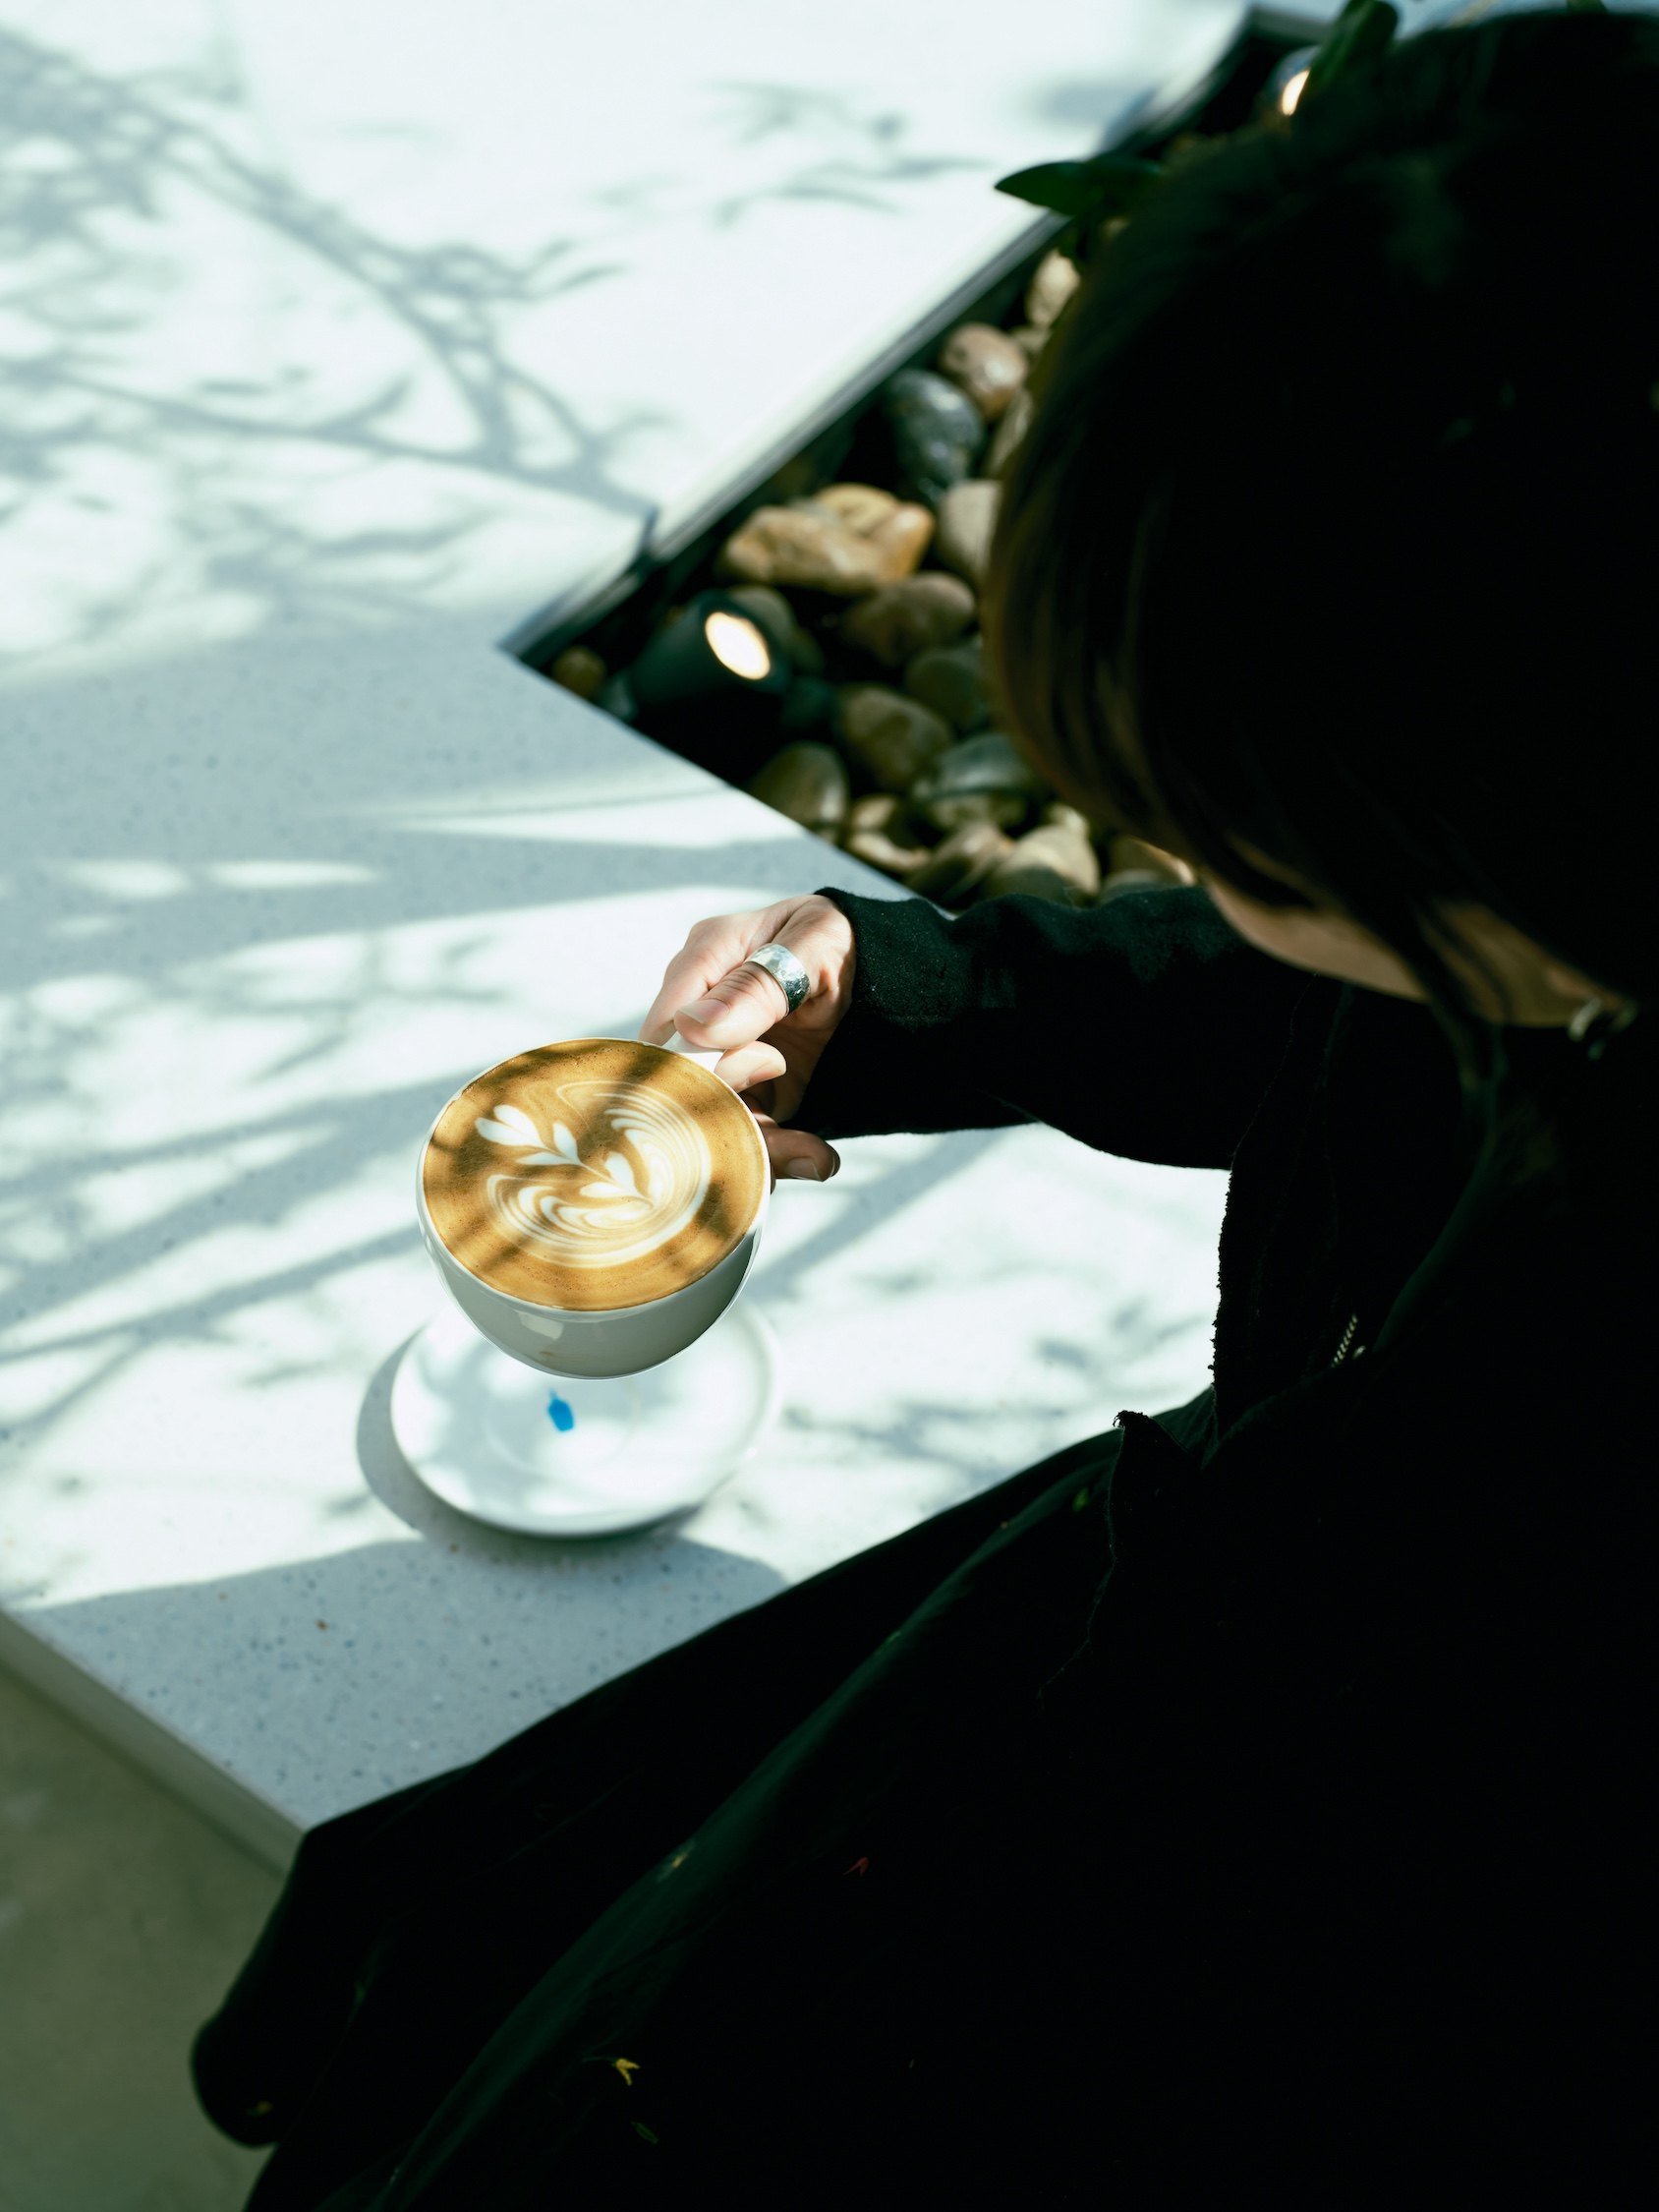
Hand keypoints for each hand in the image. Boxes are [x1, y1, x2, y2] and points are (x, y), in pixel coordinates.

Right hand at [637, 894, 855, 1183]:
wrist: (887, 971)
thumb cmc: (844, 940)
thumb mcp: (815, 946)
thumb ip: (760, 984)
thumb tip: (695, 1027)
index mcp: (705, 960)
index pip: (667, 1025)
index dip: (693, 1067)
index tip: (755, 1076)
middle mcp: (700, 1014)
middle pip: (682, 1081)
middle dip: (730, 1118)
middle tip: (797, 1140)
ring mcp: (721, 1056)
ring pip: (710, 1116)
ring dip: (760, 1147)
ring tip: (817, 1158)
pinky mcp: (747, 1090)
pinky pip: (744, 1130)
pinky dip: (778, 1152)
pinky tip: (819, 1157)